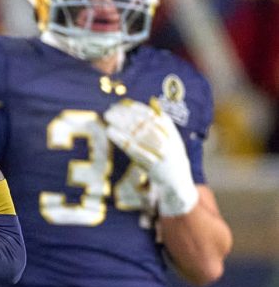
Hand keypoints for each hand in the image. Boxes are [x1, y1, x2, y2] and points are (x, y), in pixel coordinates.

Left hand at [104, 98, 197, 215]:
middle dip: (125, 115)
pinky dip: (121, 139)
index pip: (153, 116)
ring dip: (121, 125)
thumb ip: (163, 121)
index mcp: (172, 133)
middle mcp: (168, 142)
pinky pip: (134, 150)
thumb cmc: (171, 157)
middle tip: (110, 110)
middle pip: (143, 124)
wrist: (178, 184)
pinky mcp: (151, 166)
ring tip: (108, 118)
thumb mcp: (172, 138)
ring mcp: (160, 155)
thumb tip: (151, 102)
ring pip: (138, 135)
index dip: (137, 108)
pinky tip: (110, 132)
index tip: (123, 103)